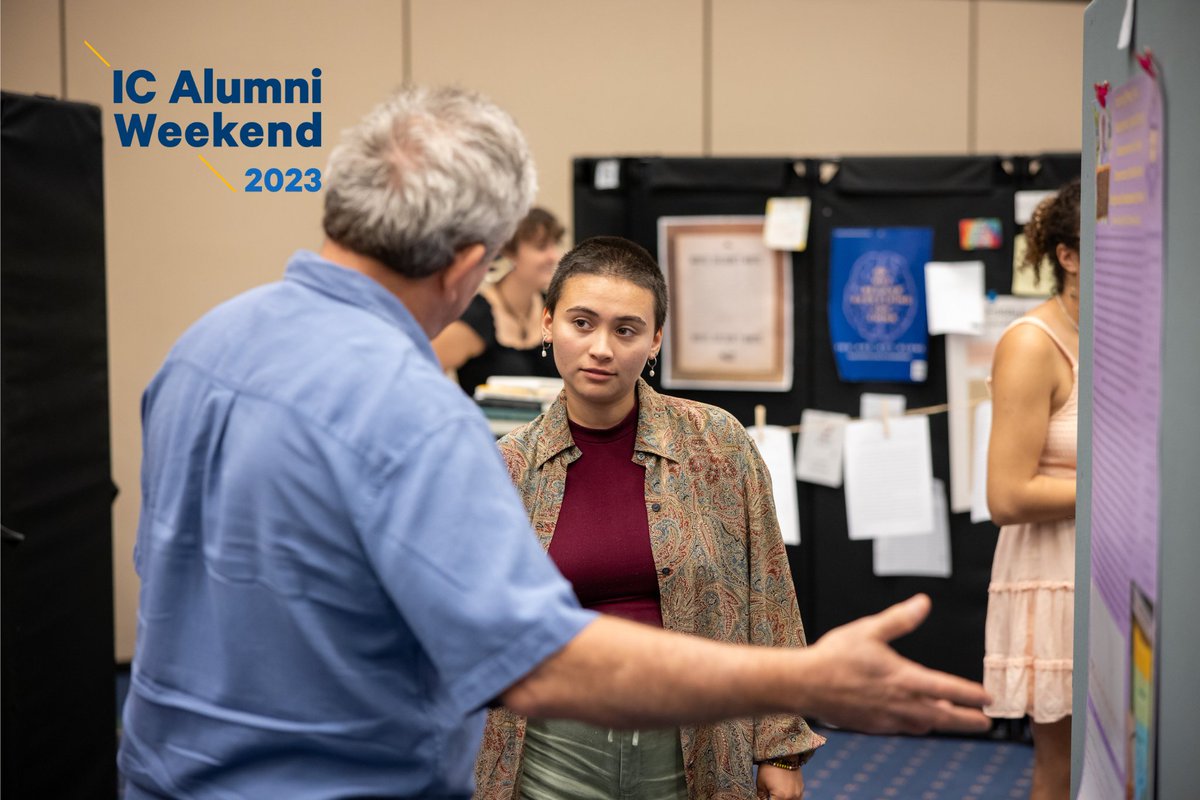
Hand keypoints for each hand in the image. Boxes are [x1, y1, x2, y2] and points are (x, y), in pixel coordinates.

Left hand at [757, 764, 803, 799]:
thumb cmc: (769, 768)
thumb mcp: (760, 784)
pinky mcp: (801, 789)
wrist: (783, 754)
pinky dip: (790, 798)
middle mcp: (791, 797)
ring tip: (778, 794)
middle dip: (774, 799)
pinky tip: (784, 794)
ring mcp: (798, 793)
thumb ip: (761, 797)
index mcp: (780, 797)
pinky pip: (797, 798)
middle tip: (770, 794)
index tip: (764, 798)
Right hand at [803, 594, 991, 734]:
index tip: (989, 699)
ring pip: (924, 725)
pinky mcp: (873, 725)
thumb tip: (924, 603)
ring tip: (954, 719)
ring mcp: (886, 718)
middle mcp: (899, 703)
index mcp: (902, 678)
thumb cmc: (834, 655)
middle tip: (986, 723)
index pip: (946, 689)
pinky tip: (917, 719)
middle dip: (967, 721)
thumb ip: (900, 619)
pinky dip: (917, 724)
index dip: (971, 695)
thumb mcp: (869, 630)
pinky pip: (903, 728)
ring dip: (942, 722)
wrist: (805, 685)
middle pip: (943, 717)